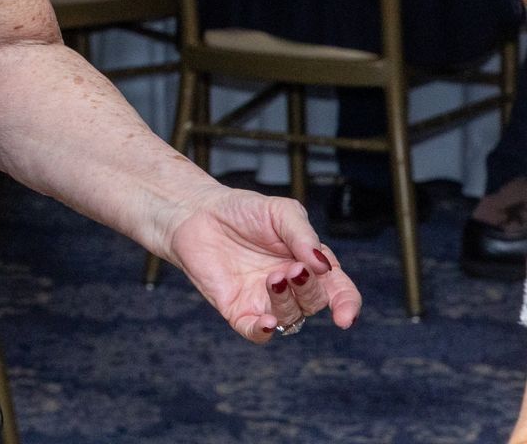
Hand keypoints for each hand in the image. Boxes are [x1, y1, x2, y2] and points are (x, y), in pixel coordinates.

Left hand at [164, 187, 361, 342]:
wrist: (196, 212)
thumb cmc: (242, 211)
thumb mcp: (280, 212)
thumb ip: (303, 235)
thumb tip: (324, 266)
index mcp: (309, 263)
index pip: (339, 290)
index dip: (347, 304)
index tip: (345, 315)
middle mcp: (291, 286)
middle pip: (315, 303)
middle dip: (309, 290)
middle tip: (293, 269)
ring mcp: (265, 299)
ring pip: (289, 317)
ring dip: (286, 302)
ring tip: (273, 277)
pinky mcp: (238, 308)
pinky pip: (256, 332)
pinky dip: (263, 332)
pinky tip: (266, 322)